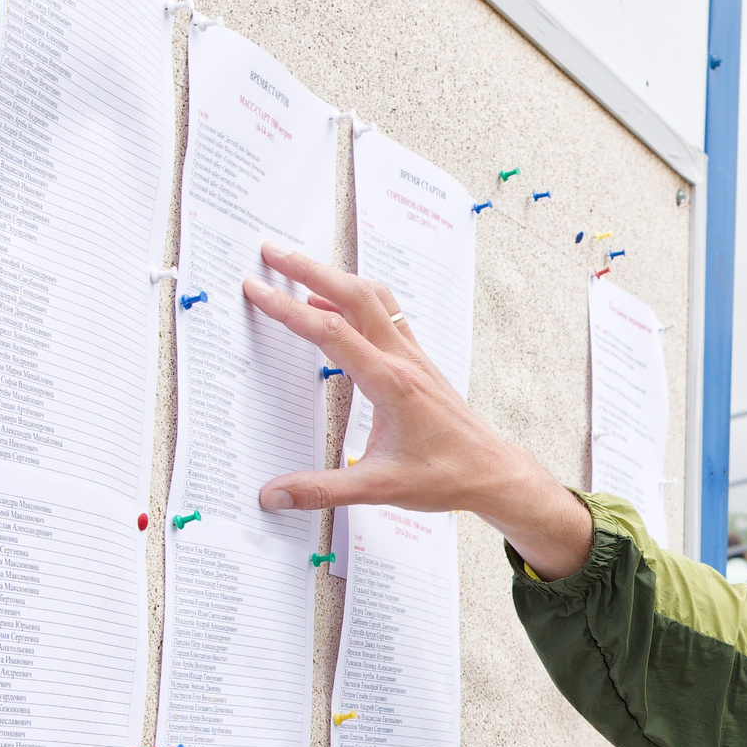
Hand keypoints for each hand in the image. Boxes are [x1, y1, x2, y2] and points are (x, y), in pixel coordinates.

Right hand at [241, 242, 594, 578]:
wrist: (490, 471)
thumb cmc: (444, 476)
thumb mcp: (379, 488)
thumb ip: (322, 490)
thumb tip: (273, 495)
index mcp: (390, 383)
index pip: (331, 331)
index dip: (288, 308)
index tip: (256, 288)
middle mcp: (403, 360)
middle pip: (354, 295)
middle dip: (309, 269)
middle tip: (271, 250)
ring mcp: (413, 356)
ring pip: (374, 298)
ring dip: (336, 277)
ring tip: (298, 267)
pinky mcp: (418, 361)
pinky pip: (386, 314)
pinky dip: (356, 298)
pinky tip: (335, 307)